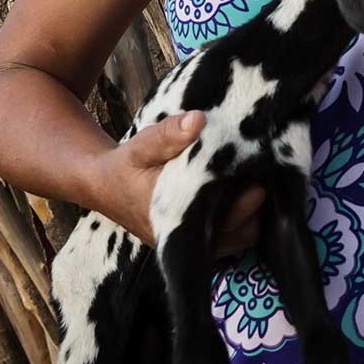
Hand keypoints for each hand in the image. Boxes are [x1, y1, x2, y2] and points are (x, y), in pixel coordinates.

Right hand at [96, 111, 266, 252]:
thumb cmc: (127, 165)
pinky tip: (241, 193)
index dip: (247, 190)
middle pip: (244, 227)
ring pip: (244, 236)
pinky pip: (235, 239)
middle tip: (257, 170)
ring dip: (254, 212)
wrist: (106, 187)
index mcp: (174, 215)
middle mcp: (186, 237)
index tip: (253, 166)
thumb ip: (168, 134)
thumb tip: (198, 119)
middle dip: (255, 199)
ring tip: (250, 181)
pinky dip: (245, 220)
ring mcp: (194, 243)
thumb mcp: (141, 145)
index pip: (227, 213)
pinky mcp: (198, 243)